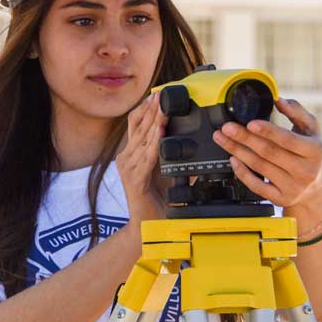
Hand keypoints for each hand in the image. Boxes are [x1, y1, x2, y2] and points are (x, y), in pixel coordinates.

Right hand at [116, 92, 167, 224]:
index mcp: (132, 154)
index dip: (145, 109)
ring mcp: (128, 167)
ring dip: (154, 121)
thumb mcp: (166, 173)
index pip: (136, 125)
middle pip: (138, 127)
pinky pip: (147, 156)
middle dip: (150, 109)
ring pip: (143, 138)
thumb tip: (194, 146)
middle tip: (160, 94)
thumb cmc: (155, 201)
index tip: (156, 95)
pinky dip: (155, 141)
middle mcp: (127, 158)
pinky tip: (161, 131)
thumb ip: (173, 159)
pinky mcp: (134, 178)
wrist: (146, 227)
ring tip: (162, 107)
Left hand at [211, 97, 321, 215]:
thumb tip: (279, 100)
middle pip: (269, 153)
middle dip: (245, 138)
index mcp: (315, 151)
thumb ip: (297, 112)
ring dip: (238, 151)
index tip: (250, 123)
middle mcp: (305, 171)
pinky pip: (257, 187)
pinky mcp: (281, 199)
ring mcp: (293, 187)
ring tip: (222, 139)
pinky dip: (243, 173)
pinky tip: (233, 160)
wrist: (317, 190)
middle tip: (227, 128)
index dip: (268, 131)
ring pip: (260, 167)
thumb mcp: (312, 130)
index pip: (288, 140)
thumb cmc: (312, 154)